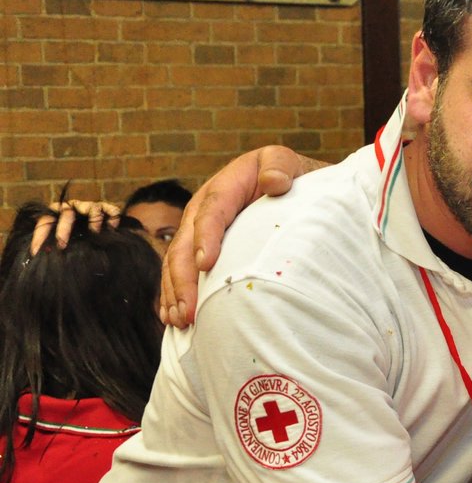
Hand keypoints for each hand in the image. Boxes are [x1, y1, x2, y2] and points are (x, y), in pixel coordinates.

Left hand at [29, 200, 121, 255]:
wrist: (100, 230)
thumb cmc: (75, 238)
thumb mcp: (61, 241)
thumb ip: (51, 246)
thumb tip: (38, 256)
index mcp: (58, 214)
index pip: (46, 220)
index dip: (40, 235)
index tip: (37, 251)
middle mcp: (73, 207)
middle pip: (66, 212)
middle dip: (63, 229)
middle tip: (62, 246)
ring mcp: (91, 207)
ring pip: (92, 208)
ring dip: (93, 220)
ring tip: (94, 233)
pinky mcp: (108, 209)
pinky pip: (111, 210)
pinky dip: (112, 218)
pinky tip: (111, 228)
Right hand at [160, 146, 322, 326]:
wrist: (283, 183)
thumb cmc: (286, 175)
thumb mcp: (285, 162)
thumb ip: (279, 165)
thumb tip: (274, 181)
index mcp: (223, 188)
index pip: (211, 212)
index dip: (205, 237)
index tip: (205, 263)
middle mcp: (202, 211)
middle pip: (184, 243)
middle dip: (182, 278)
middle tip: (188, 309)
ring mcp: (196, 232)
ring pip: (176, 263)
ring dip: (175, 293)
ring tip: (180, 320)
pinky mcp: (198, 249)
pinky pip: (180, 273)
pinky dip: (175, 296)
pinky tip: (174, 320)